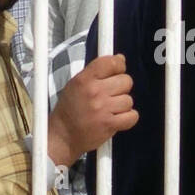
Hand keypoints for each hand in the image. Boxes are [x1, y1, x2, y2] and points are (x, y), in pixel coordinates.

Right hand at [47, 53, 136, 167]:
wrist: (63, 135)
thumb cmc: (68, 110)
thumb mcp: (75, 84)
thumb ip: (96, 71)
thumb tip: (119, 59)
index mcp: (84, 79)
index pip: (111, 62)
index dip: (119, 65)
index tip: (118, 69)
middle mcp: (94, 92)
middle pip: (126, 80)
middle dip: (121, 86)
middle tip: (112, 93)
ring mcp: (102, 109)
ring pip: (129, 99)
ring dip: (122, 104)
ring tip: (110, 108)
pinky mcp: (109, 124)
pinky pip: (132, 116)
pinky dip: (128, 117)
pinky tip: (117, 117)